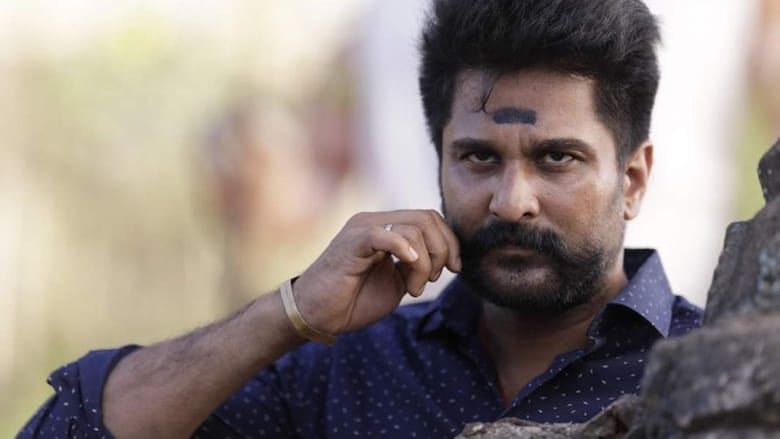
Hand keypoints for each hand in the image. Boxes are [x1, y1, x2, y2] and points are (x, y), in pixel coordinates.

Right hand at [291, 210, 461, 334]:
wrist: (317, 315)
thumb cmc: (353, 300)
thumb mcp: (396, 282)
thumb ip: (417, 265)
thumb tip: (445, 257)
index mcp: (385, 227)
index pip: (430, 218)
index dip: (449, 242)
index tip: (454, 269)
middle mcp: (374, 221)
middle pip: (427, 218)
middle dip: (442, 251)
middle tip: (432, 280)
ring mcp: (361, 229)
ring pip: (413, 229)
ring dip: (424, 265)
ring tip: (412, 289)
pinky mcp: (351, 243)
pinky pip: (384, 235)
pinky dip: (404, 251)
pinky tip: (407, 268)